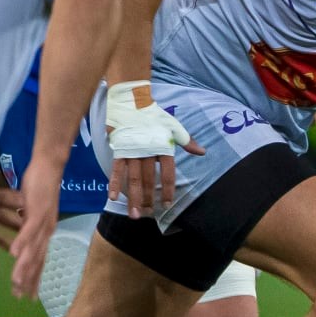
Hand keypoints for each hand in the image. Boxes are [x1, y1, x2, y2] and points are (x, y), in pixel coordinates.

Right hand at [7, 159, 60, 299]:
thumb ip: (27, 223)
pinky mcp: (37, 211)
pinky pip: (28, 230)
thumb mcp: (31, 210)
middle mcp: (47, 230)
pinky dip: (21, 243)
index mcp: (45, 231)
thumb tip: (22, 233)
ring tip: (16, 284)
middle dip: (29, 280)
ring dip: (24, 267)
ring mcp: (43, 222)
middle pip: (37, 260)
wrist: (49, 166)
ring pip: (32, 249)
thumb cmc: (40, 186)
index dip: (34, 277)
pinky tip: (13, 255)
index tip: (28, 294)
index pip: (39, 259)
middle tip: (22, 298)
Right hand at [105, 80, 205, 216]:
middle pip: (149, 180)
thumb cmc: (155, 115)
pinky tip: (113, 197)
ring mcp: (131, 152)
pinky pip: (117, 169)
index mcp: (163, 147)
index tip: (167, 204)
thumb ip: (187, 142)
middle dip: (149, 199)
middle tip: (148, 215)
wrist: (133, 101)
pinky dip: (114, 183)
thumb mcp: (174, 126)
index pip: (167, 174)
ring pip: (133, 179)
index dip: (167, 190)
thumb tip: (202, 153)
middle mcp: (148, 152)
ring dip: (133, 198)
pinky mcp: (119, 150)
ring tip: (134, 214)